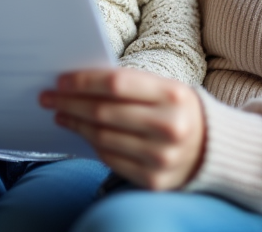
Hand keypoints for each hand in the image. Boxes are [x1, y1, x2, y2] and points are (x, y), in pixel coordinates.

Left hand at [40, 68, 204, 190]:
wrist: (212, 149)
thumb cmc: (178, 111)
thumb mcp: (166, 89)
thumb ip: (130, 85)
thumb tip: (78, 82)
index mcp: (175, 95)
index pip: (117, 84)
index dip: (84, 81)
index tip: (61, 80)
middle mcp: (170, 127)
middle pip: (105, 112)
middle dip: (71, 103)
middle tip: (49, 97)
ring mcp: (162, 157)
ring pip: (103, 138)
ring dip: (76, 124)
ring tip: (62, 114)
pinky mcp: (154, 181)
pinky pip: (111, 160)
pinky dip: (92, 145)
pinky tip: (82, 132)